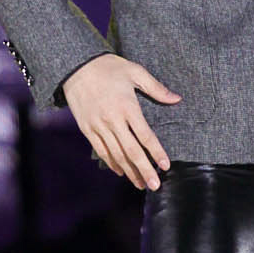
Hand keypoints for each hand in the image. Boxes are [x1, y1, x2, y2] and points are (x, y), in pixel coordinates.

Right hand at [63, 54, 180, 188]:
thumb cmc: (109, 67)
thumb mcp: (135, 71)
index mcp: (127, 107)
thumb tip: (177, 99)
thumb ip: (156, 88)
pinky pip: (101, 150)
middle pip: (131, 151)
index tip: (165, 165)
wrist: (76, 66)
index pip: (145, 136)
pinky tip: (121, 172)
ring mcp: (98, 126)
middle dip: (144, 170)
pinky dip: (111, 163)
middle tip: (155, 186)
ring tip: (141, 184)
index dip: (156, 152)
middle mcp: (113, 120)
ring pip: (116, 155)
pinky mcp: (87, 129)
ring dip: (129, 172)